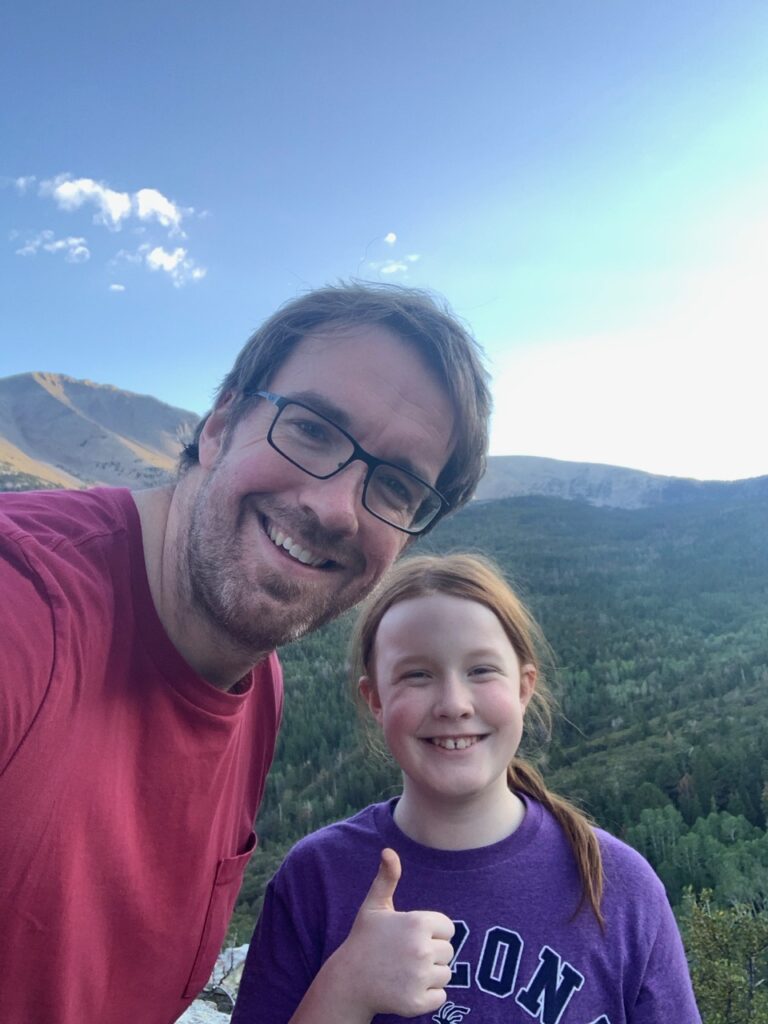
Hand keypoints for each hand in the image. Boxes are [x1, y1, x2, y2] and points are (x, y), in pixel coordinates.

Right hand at [330, 848, 455, 1018]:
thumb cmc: (364, 940)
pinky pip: (441, 996)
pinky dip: (428, 996)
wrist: (348, 981)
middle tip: (405, 956)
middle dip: (431, 954)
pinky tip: (407, 988)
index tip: (411, 936)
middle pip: (449, 952)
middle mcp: (422, 949)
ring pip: (446, 974)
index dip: (432, 932)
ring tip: (405, 972)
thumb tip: (388, 850)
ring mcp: (420, 977)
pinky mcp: (418, 1002)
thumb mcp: (374, 906)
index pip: (448, 928)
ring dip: (430, 975)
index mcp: (418, 922)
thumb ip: (387, 878)